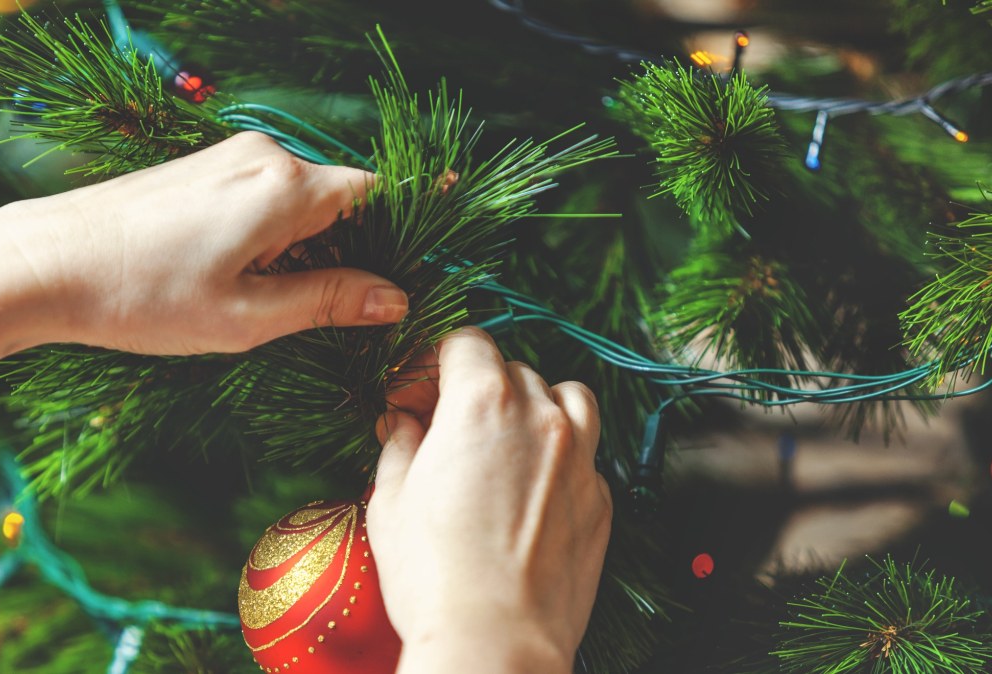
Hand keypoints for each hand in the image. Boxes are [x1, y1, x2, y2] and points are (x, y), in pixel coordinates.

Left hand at [0, 130, 406, 354]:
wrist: (46, 261)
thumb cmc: (142, 295)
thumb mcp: (247, 316)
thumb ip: (328, 301)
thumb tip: (395, 298)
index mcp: (285, 188)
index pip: (376, 194)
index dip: (399, 231)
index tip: (412, 269)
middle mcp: (263, 157)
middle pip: (340, 199)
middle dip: (348, 251)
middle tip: (336, 312)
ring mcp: (228, 159)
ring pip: (299, 201)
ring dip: (304, 248)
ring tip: (270, 303)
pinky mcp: (201, 170)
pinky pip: (262, 197)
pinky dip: (270, 237)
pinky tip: (239, 279)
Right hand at [367, 327, 611, 673]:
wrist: (495, 640)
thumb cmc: (434, 574)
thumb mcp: (390, 500)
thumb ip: (400, 445)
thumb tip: (402, 423)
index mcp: (482, 403)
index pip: (466, 342)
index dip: (432, 363)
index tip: (413, 395)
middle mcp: (540, 418)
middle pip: (513, 369)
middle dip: (476, 388)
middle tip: (444, 425)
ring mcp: (579, 459)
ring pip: (567, 397)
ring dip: (535, 406)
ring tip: (505, 440)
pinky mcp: (600, 501)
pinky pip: (586, 454)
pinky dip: (560, 455)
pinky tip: (530, 488)